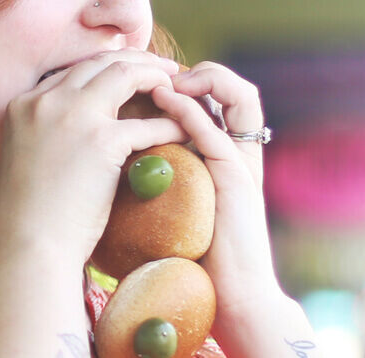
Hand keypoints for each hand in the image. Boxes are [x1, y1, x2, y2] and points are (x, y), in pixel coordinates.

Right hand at [0, 49, 186, 264]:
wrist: (28, 247)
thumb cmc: (31, 216)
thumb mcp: (32, 160)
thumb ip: (52, 134)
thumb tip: (86, 129)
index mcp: (23, 104)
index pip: (75, 71)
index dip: (108, 68)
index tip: (132, 75)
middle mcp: (44, 101)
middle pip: (100, 62)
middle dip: (138, 61)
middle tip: (165, 71)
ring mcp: (72, 117)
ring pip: (125, 74)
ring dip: (156, 78)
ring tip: (179, 91)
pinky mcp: (100, 140)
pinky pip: (147, 122)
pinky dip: (170, 124)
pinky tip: (184, 131)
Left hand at [149, 62, 283, 324]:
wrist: (228, 293)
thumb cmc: (195, 254)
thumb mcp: (178, 202)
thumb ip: (165, 173)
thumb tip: (121, 155)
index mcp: (230, 155)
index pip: (223, 98)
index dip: (193, 80)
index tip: (152, 80)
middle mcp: (243, 152)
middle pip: (237, 89)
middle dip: (200, 71)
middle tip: (158, 71)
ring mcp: (243, 163)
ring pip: (239, 97)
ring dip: (201, 79)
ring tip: (164, 78)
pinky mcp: (236, 178)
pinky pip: (217, 132)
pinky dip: (190, 111)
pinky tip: (164, 100)